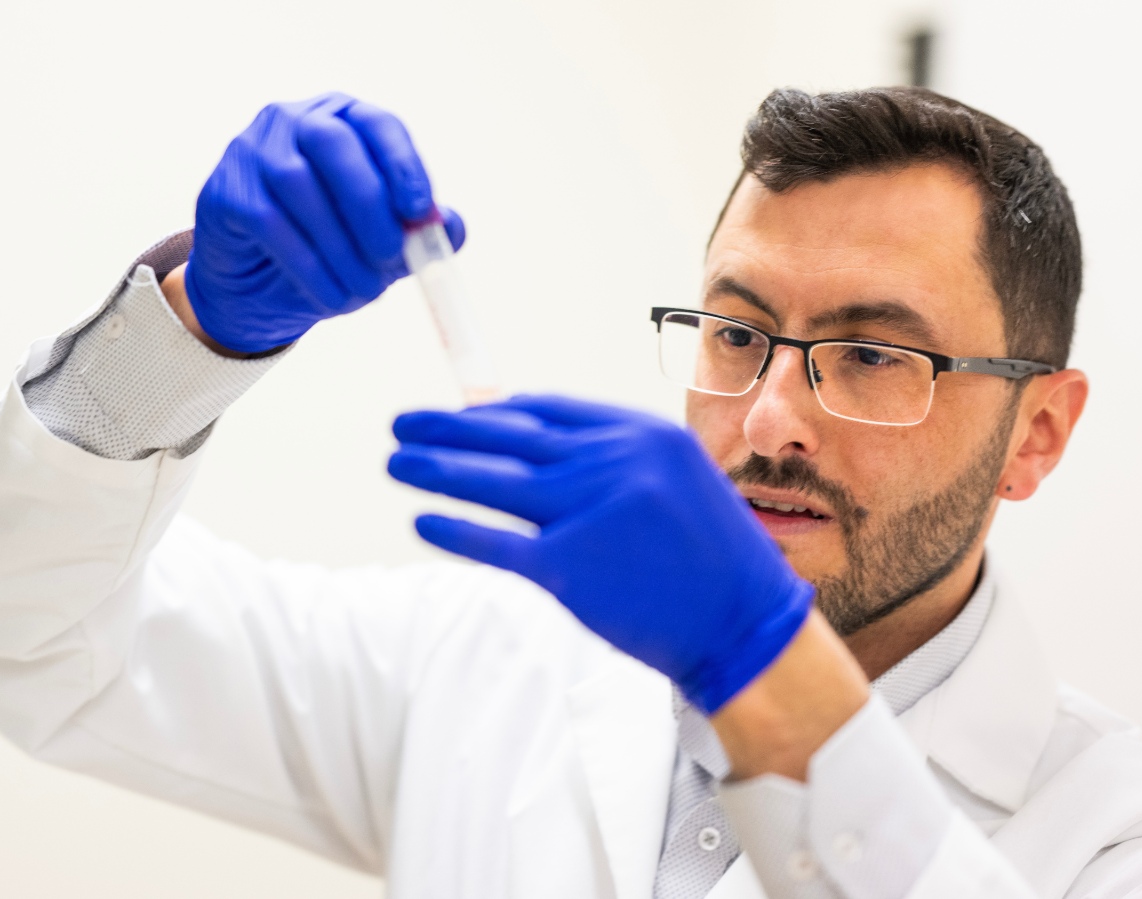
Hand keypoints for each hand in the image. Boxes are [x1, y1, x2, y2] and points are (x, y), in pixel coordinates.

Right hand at [185, 93, 465, 353]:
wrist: (255, 285)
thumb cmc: (325, 248)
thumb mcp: (378, 241)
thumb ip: (416, 231)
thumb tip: (452, 229)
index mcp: (342, 119)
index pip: (378, 124)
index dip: (403, 166)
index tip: (422, 213)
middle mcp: (293, 121)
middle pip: (335, 145)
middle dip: (370, 204)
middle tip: (392, 257)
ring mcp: (252, 151)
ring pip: (300, 187)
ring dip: (340, 247)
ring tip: (366, 292)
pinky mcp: (226, 191)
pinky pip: (271, 225)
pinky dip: (309, 267)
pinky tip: (330, 298)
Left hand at [387, 395, 813, 713]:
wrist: (746, 625)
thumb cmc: (713, 558)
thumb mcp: (678, 481)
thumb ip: (614, 460)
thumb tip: (540, 448)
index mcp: (641, 435)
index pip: (548, 409)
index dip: (495, 411)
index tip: (460, 412)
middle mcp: (612, 463)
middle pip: (509, 437)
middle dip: (447, 428)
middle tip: (402, 422)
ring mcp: (588, 513)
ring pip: (491, 481)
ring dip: (435, 469)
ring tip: (395, 462)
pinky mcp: (569, 568)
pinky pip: (495, 543)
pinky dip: (452, 531)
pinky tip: (422, 522)